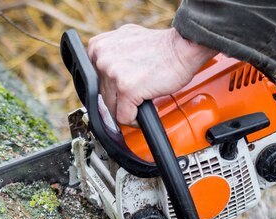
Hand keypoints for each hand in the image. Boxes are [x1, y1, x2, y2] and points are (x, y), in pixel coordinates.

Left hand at [87, 25, 215, 125]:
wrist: (182, 47)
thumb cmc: (160, 47)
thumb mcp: (125, 41)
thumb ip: (110, 56)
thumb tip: (102, 72)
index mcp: (98, 47)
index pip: (93, 81)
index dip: (107, 90)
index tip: (116, 94)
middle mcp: (102, 59)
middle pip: (101, 96)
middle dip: (118, 102)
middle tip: (132, 100)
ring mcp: (113, 74)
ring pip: (111, 108)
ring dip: (126, 111)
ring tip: (139, 104)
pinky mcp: (127, 89)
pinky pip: (123, 116)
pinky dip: (133, 120)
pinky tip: (141, 113)